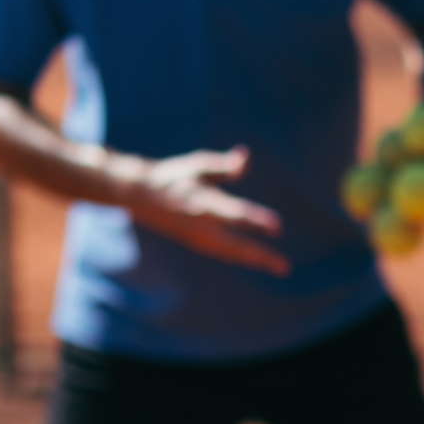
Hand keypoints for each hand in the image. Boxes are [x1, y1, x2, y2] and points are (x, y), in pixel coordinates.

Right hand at [124, 147, 289, 274]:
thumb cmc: (172, 176)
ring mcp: (197, 237)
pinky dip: (240, 257)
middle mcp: (201, 226)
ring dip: (255, 260)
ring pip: (231, 253)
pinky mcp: (194, 242)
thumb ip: (222, 165)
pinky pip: (223, 253)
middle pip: (236, 245)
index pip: (235, 215)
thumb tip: (245, 156)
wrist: (139, 195)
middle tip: (284, 267)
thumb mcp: (196, 166)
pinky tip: (256, 260)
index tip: (277, 227)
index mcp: (201, 204)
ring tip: (278, 266)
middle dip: (261, 256)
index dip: (256, 221)